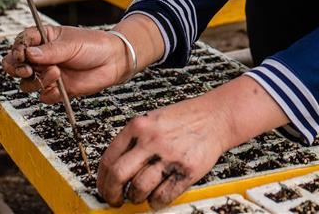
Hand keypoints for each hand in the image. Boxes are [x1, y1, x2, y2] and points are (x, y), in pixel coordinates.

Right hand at [2, 25, 128, 102]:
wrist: (113, 62)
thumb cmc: (94, 45)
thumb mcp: (71, 43)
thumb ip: (50, 51)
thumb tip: (28, 53)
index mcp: (43, 39)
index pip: (21, 43)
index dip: (18, 49)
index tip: (23, 54)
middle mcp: (42, 58)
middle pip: (15, 65)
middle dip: (17, 69)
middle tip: (28, 69)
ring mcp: (48, 74)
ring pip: (26, 83)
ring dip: (37, 81)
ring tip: (56, 73)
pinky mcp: (57, 89)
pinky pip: (43, 96)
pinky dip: (49, 93)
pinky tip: (60, 87)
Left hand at [97, 95, 228, 209]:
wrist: (216, 116)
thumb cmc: (185, 118)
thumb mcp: (152, 119)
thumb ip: (134, 140)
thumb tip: (114, 169)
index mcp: (139, 126)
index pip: (108, 159)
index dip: (102, 180)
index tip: (104, 187)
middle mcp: (151, 140)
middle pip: (118, 175)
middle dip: (112, 194)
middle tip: (115, 200)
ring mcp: (169, 156)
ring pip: (139, 188)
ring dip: (136, 198)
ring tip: (139, 196)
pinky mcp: (186, 170)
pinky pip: (163, 196)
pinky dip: (156, 202)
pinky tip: (156, 197)